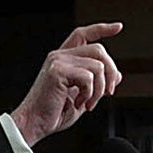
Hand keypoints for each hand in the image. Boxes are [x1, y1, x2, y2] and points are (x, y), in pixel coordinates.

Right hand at [7, 25, 124, 144]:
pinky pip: (88, 77)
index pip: (83, 35)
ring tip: (88, 103)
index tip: (118, 27)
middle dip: (111, 72)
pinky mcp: (57, 71)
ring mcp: (58, 62)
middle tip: (108, 93)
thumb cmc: (53, 114)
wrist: (34, 125)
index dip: (102, 29)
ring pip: (98, 66)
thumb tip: (117, 75)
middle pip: (98, 50)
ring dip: (100, 89)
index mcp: (64, 60)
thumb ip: (98, 84)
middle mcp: (60, 57)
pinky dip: (89, 94)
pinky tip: (79, 103)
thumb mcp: (83, 96)